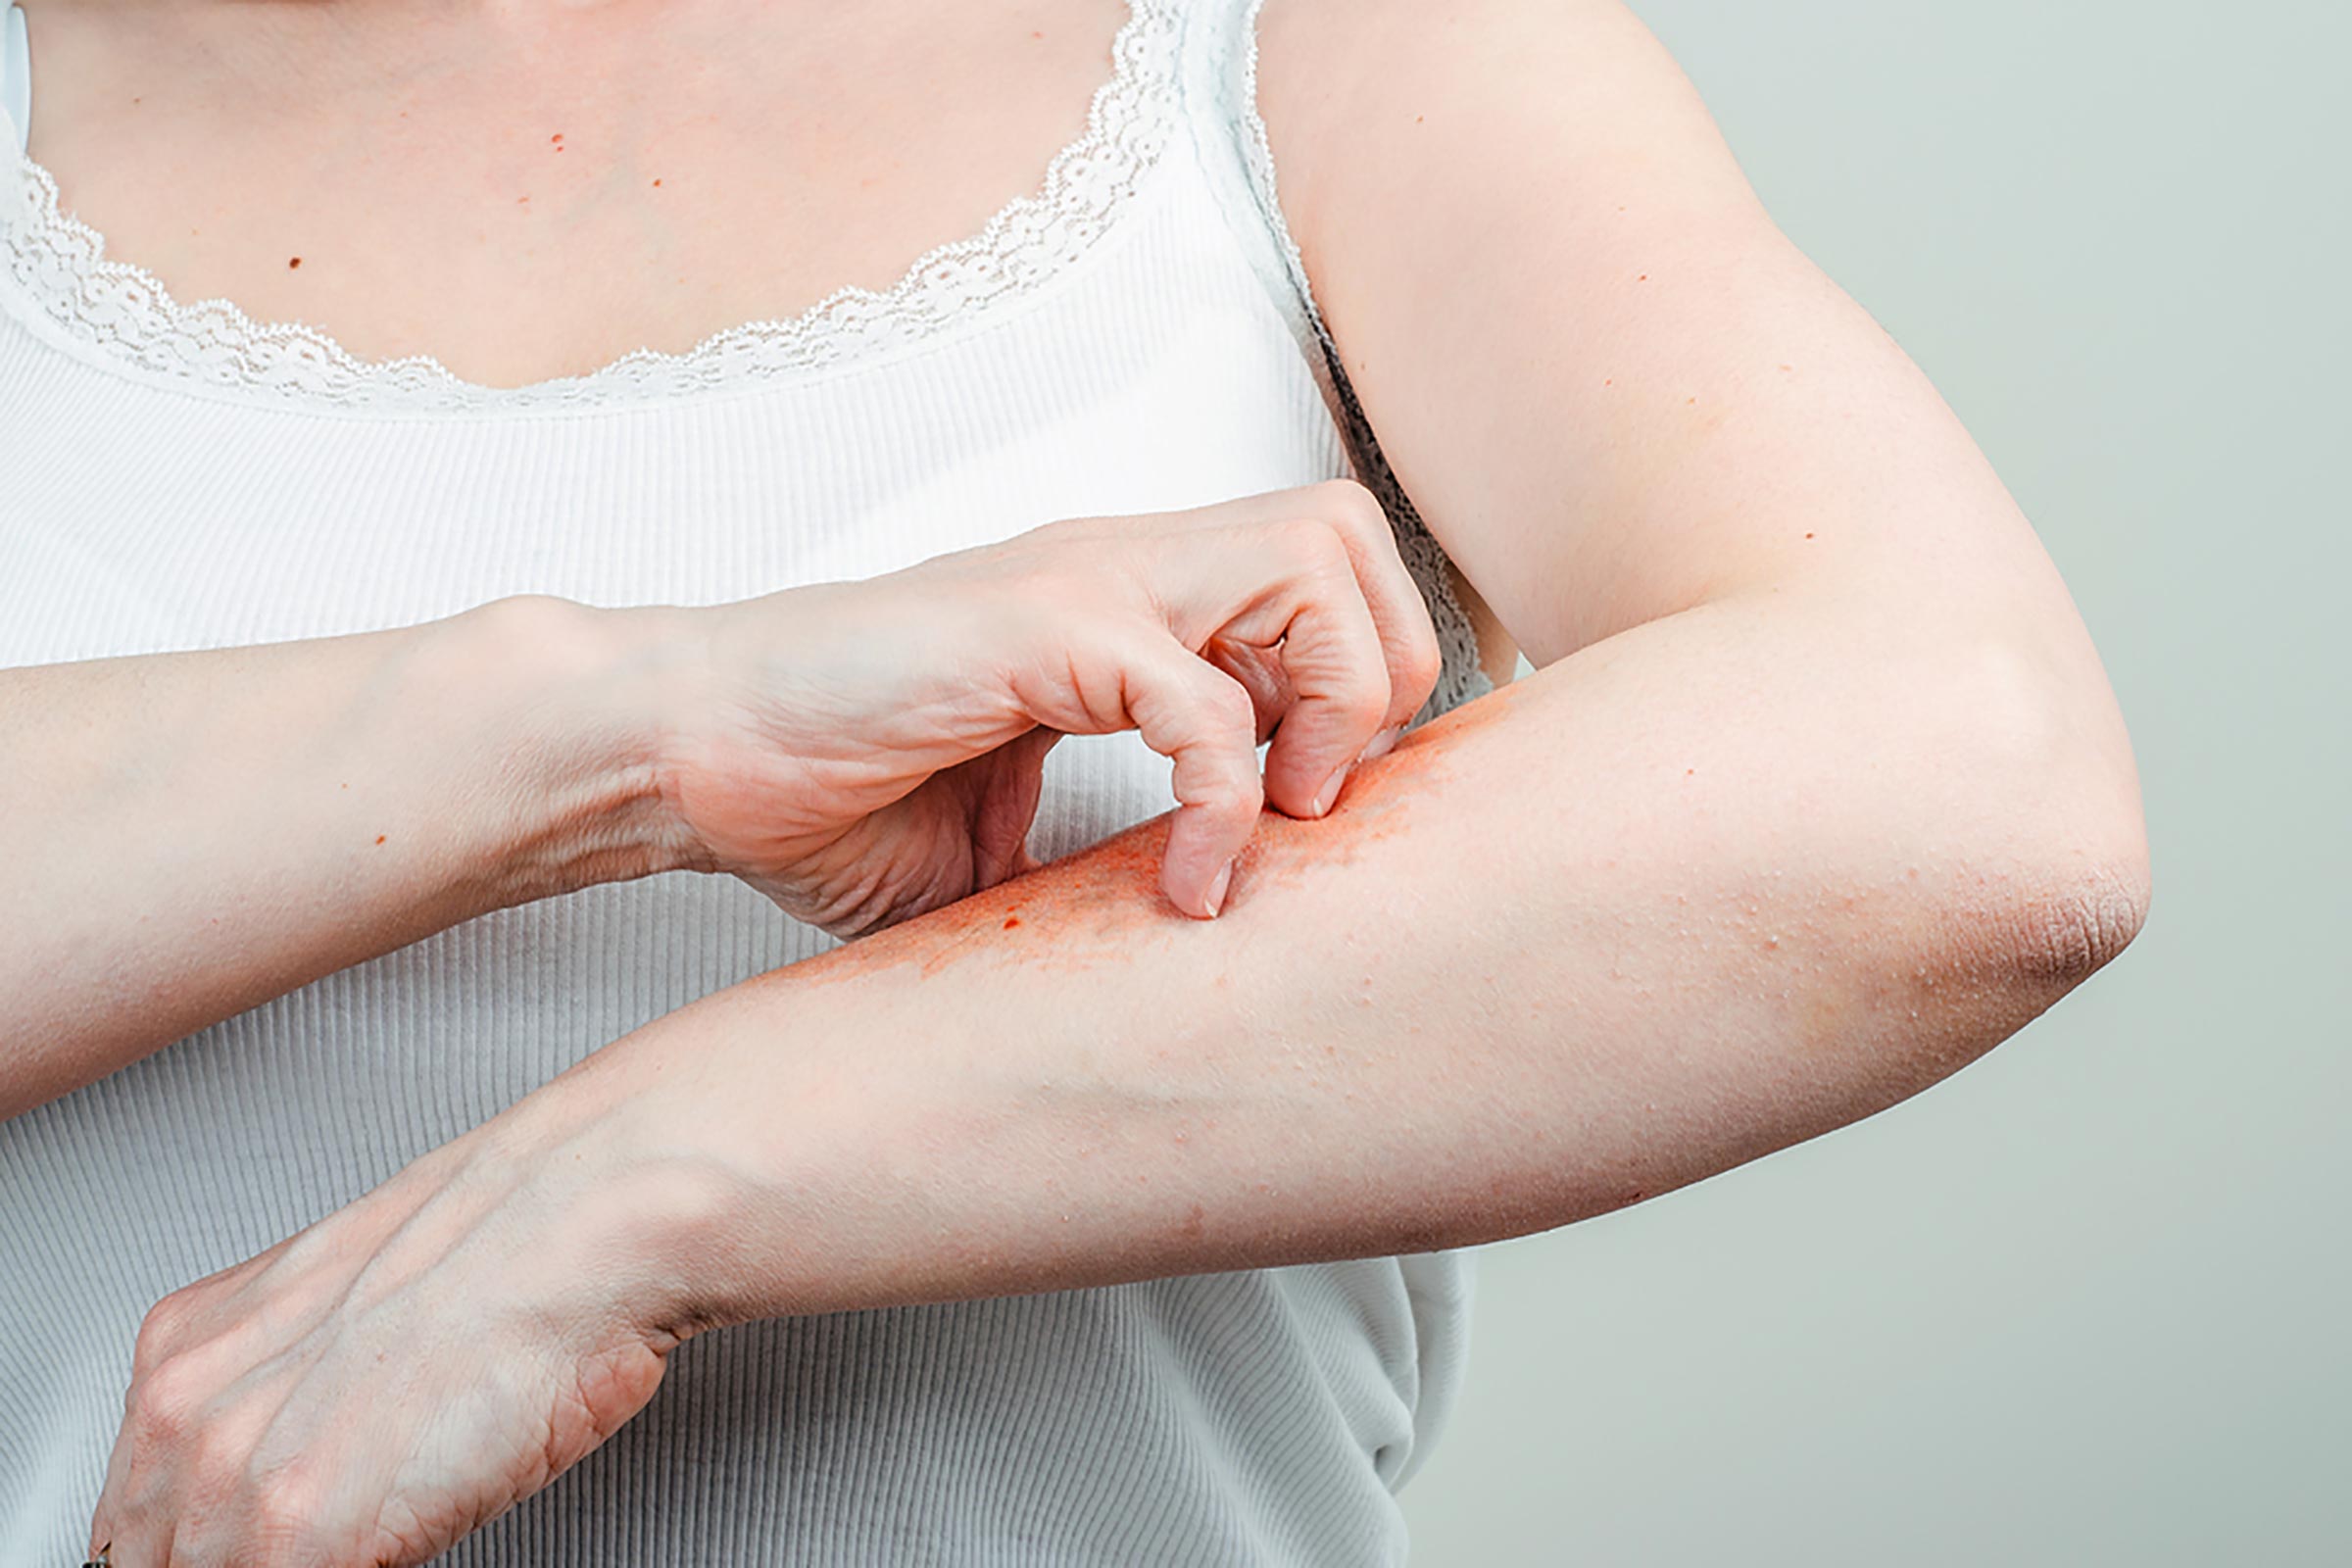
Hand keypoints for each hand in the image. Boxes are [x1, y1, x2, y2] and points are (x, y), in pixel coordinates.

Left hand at [85, 1117, 677, 1566]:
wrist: (582, 1225)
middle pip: (160, 1559)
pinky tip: (405, 1540)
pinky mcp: (295, 1544)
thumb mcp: (349, 1309)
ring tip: (382, 1525)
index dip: (208, 1541)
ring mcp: (229, 1484)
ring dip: (295, 1564)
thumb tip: (294, 1457)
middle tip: (339, 1532)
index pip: (141, 1514)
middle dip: (243, 1557)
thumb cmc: (512, 1254)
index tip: (263, 1539)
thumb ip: (280, 1391)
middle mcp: (183, 1414)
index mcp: (181, 1352)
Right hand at [648, 479, 1441, 932]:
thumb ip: (1118, 843)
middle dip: (1382, 672)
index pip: (1322, 569)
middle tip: (1320, 800)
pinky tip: (1181, 884)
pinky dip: (1222, 798)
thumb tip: (1220, 930)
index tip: (1313, 804)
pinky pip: (1198, 697)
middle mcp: (1122, 565)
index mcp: (1126, 598)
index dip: (1359, 679)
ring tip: (1277, 822)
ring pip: (1308, 564)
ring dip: (1330, 705)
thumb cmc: (833, 794)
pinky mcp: (1035, 630)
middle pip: (1348, 533)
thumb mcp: (1013, 833)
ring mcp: (1081, 582)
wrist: (687, 756)